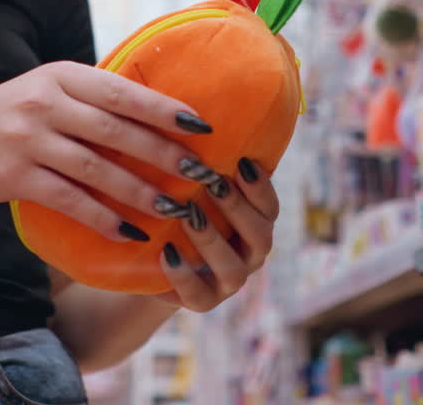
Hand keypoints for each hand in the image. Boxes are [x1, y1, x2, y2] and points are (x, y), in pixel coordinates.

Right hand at [0, 61, 212, 241]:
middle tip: (202, 175)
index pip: (123, 92)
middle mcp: (45, 103)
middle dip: (164, 154)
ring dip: (139, 191)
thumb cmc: (17, 112)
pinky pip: (69, 200)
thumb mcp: (52, 88)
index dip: (164, 110)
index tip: (203, 127)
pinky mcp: (16, 177)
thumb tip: (164, 110)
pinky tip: (129, 232)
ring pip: (95, 169)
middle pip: (116, 131)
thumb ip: (96, 97)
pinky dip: (102, 218)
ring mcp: (28, 140)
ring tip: (174, 208)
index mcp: (63, 75)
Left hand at [155, 157, 279, 311]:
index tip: (243, 162)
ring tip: (188, 215)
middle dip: (237, 208)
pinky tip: (166, 252)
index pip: (269, 208)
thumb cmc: (180, 211)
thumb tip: (202, 120)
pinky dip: (183, 275)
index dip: (260, 187)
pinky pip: (199, 296)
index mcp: (256, 224)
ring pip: (233, 269)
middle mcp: (249, 254)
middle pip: (260, 236)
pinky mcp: (203, 302)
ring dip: (212, 239)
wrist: (153, 261)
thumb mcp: (195, 188)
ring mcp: (229, 282)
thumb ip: (209, 167)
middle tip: (213, 182)